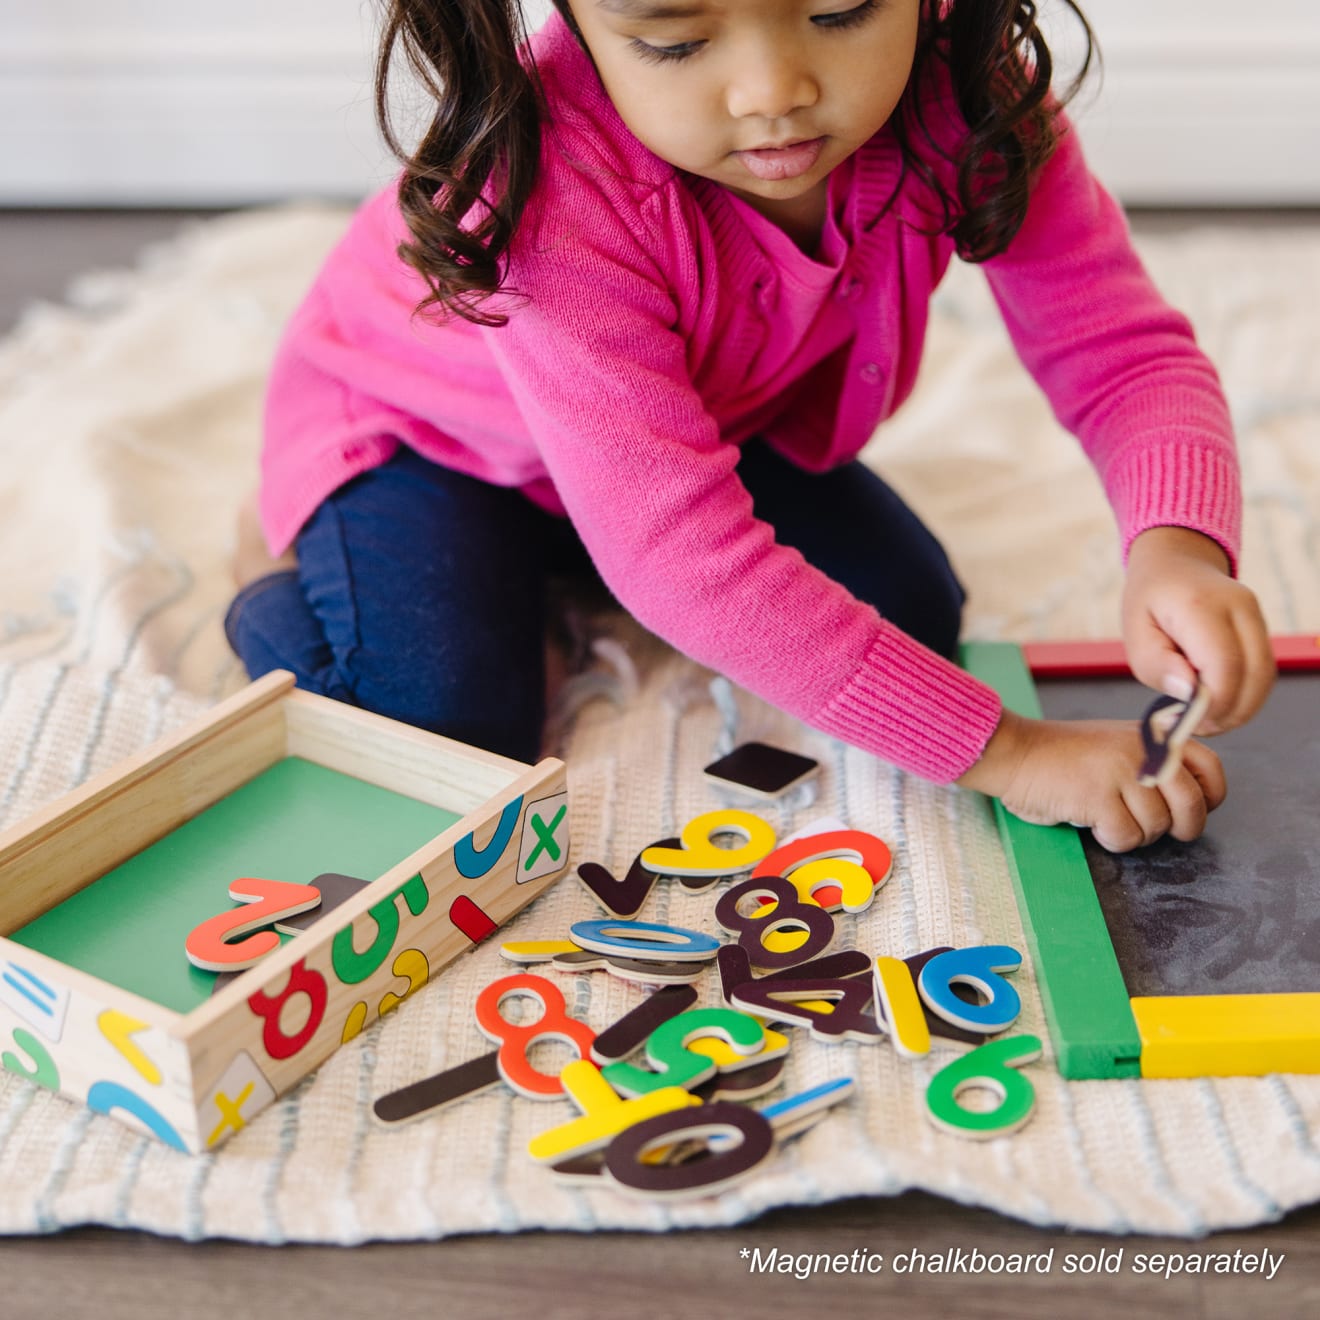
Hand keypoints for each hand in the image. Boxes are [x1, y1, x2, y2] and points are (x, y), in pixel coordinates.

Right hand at [956, 709, 1225, 851]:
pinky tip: (1091, 821)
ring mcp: (1122, 773)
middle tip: (1153, 828)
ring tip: (1107, 816)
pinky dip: (1110, 838)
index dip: (1209, 798)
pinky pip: (1125, 836)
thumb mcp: (1118, 746)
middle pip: (1192, 805)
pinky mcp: (1098, 797)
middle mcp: (1144, 750)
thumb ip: (1154, 763)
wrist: (1017, 753)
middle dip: (1181, 828)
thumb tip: (1190, 800)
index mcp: (1153, 736)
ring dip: (1134, 833)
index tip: (1187, 810)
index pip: (1210, 768)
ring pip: (1156, 826)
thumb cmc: (1065, 757)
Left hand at [1122, 526, 1273, 733]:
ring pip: (1265, 676)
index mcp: (1200, 606)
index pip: (1224, 665)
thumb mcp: (1135, 634)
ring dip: (1241, 708)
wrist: (1174, 565)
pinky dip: (1245, 695)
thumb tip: (1189, 694)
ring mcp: (1256, 616)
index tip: (1188, 721)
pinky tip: (1218, 703)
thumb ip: (1158, 665)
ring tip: (1206, 719)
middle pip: (1254, 674)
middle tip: (1197, 727)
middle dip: (1230, 712)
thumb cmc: (1149, 603)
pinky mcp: (1261, 628)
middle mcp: (1238, 607)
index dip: (1213, 703)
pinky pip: (1263, 671)